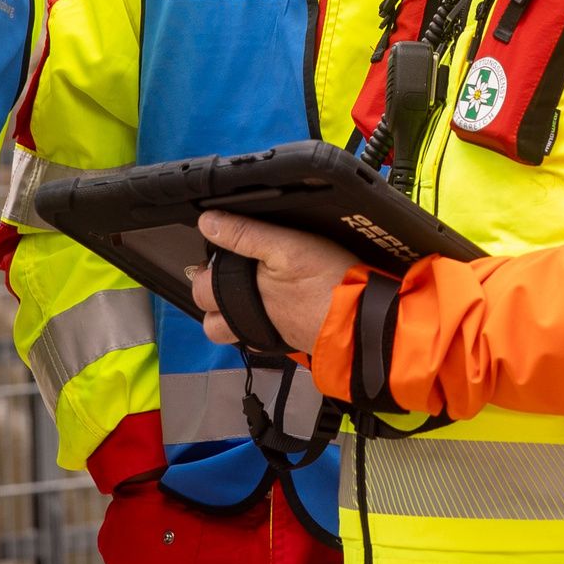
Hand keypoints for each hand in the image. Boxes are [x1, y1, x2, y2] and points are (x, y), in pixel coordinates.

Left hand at [188, 210, 359, 354]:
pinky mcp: (288, 340)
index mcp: (239, 298)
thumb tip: (208, 223)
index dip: (205, 268)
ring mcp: (268, 335)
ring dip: (231, 316)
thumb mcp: (286, 245)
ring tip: (243, 293)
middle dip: (211, 297)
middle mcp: (248, 322)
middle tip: (225, 274)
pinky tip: (274, 307)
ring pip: (234, 333)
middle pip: (211, 320)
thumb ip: (244, 235)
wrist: (362, 320)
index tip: (215, 253)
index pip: (201, 288)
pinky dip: (260, 324)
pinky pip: (261, 337)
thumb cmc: (328, 283)